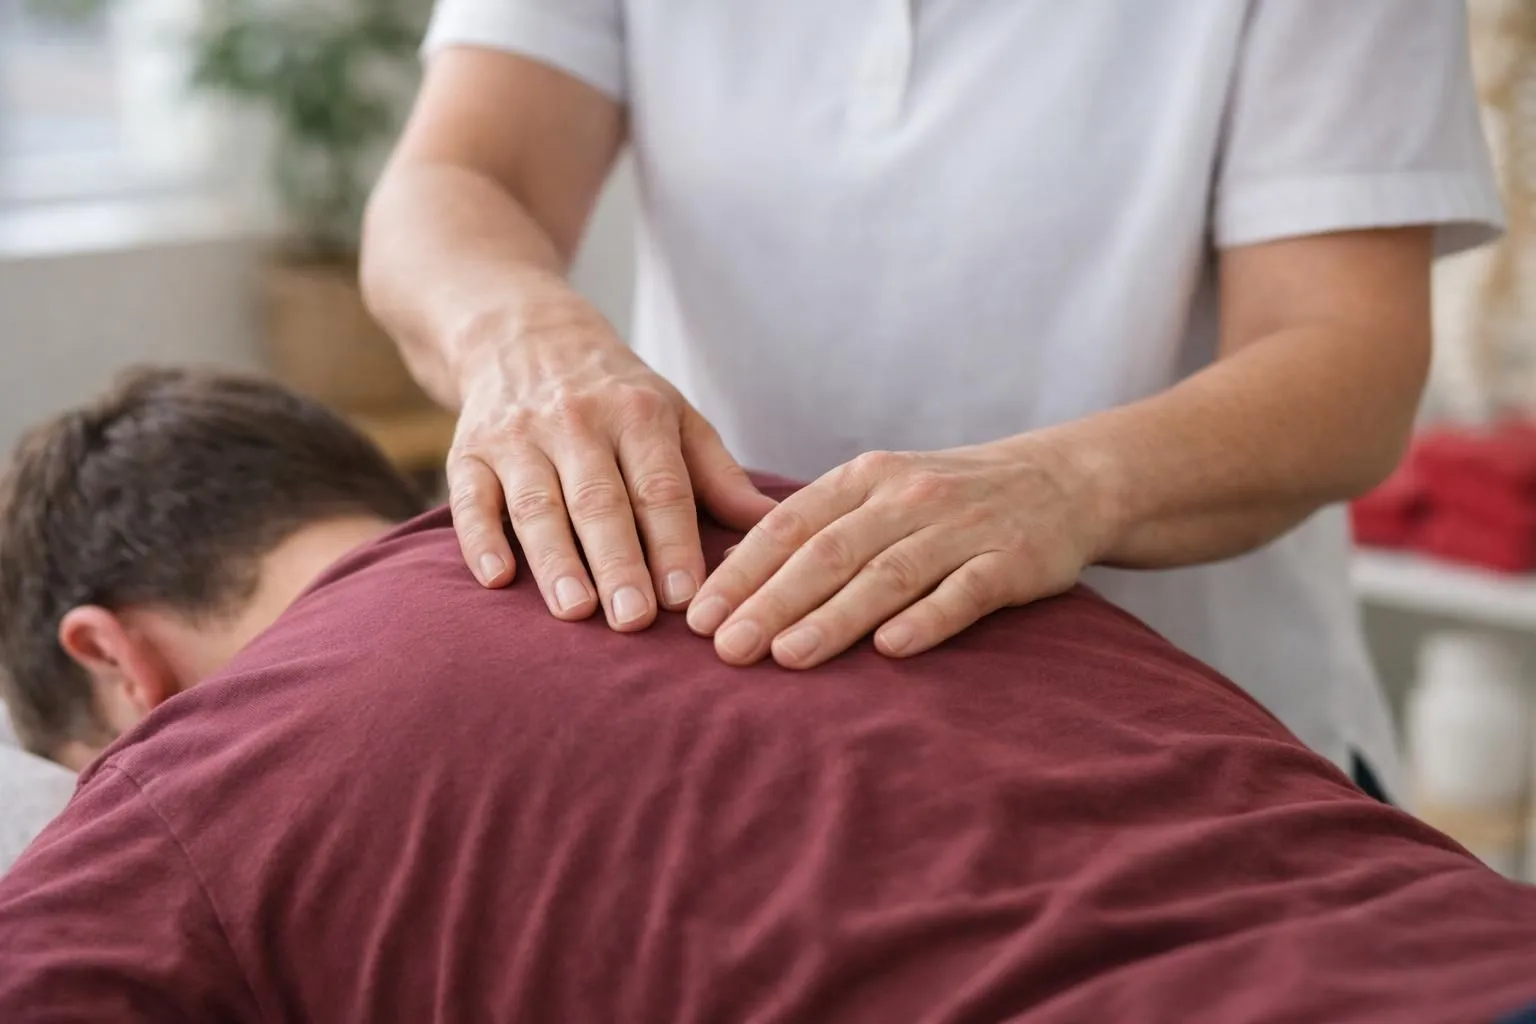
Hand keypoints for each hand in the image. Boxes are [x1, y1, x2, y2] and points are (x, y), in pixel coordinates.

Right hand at [446, 299, 775, 629]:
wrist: (524, 333)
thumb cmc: (617, 393)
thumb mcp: (675, 417)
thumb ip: (719, 477)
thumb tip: (775, 527)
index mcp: (638, 413)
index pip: (660, 487)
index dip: (673, 543)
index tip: (686, 598)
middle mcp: (577, 421)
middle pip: (600, 501)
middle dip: (619, 562)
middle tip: (634, 620)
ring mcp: (518, 436)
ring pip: (538, 504)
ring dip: (556, 560)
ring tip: (576, 610)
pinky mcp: (468, 452)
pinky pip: (472, 498)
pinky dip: (481, 538)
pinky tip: (496, 579)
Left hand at [685, 437, 1111, 666]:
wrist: (1060, 482)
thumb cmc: (946, 499)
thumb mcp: (877, 492)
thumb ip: (813, 527)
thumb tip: (726, 571)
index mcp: (864, 478)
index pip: (789, 525)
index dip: (741, 571)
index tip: (699, 618)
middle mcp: (907, 497)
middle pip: (829, 553)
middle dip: (772, 602)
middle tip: (727, 649)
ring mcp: (961, 529)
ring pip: (888, 575)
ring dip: (834, 618)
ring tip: (787, 656)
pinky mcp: (1012, 561)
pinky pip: (964, 593)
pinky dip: (927, 619)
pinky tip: (891, 649)